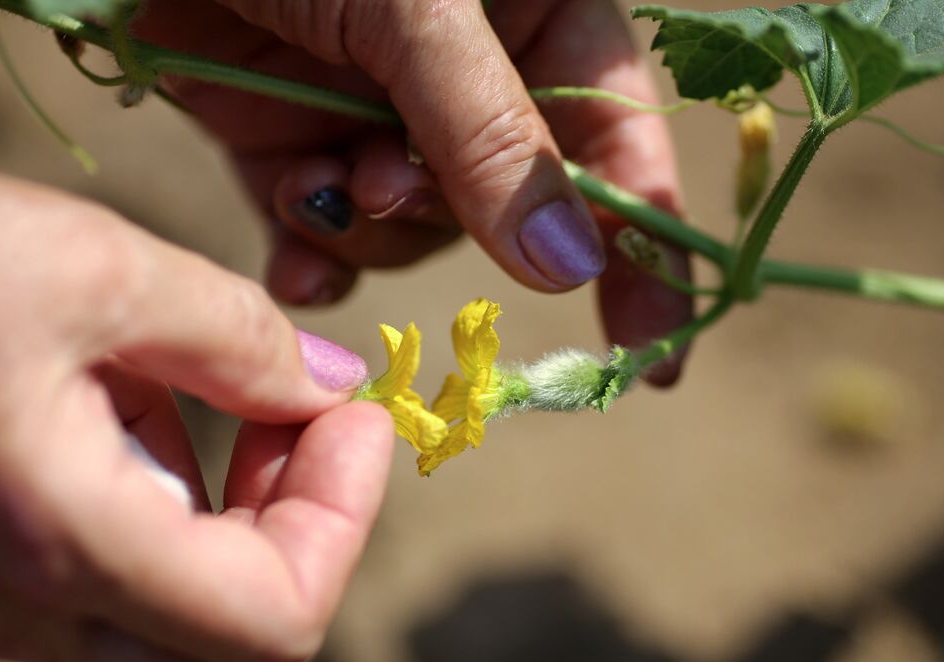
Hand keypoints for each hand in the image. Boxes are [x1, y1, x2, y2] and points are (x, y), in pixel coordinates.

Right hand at [0, 116, 392, 661]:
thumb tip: (334, 386)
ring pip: (174, 631)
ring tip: (203, 385)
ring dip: (233, 524)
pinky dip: (160, 514)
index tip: (350, 411)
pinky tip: (126, 399)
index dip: (347, 516)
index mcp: (62, 546)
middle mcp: (23, 616)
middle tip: (297, 420)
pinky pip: (104, 588)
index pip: (277, 622)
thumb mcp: (92, 263)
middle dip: (303, 543)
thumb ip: (240, 339)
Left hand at [135, 0, 692, 383]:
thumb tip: (572, 264)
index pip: (614, 141)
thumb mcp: (418, 7)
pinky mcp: (290, 149)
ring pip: (411, 236)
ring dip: (366, 226)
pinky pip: (326, 243)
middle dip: (449, 216)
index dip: (643, 247)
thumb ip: (491, 132)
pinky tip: (288, 246)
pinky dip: (309, 257)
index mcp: (535, 17)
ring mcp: (374, 119)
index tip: (655, 346)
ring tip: (319, 173)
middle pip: (503, 209)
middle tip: (386, 180)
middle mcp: (464, 79)